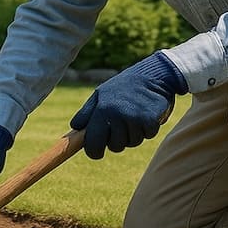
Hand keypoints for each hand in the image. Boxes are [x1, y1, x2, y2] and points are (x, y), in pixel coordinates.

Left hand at [70, 52, 186, 159]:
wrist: (153, 75)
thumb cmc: (124, 86)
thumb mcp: (101, 94)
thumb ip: (86, 113)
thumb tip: (74, 128)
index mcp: (101, 110)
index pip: (93, 143)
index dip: (94, 152)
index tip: (97, 152)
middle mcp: (117, 115)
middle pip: (115, 147)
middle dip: (117, 141)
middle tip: (121, 125)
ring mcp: (134, 119)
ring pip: (132, 142)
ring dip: (134, 133)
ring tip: (135, 116)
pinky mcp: (150, 120)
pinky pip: (147, 136)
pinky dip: (148, 128)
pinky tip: (146, 114)